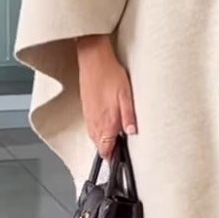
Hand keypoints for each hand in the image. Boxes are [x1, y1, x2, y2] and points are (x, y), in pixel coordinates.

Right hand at [76, 35, 136, 159]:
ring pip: (95, 138)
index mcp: (105, 123)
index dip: (114, 157)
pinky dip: (100, 130)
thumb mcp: (127, 96)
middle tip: (122, 146)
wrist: (93, 60)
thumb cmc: (110, 74)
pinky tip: (108, 122)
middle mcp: (94, 123)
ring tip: (117, 135)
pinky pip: (92, 127)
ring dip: (105, 140)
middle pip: (100, 147)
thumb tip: (132, 132)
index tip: (122, 156)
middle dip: (110, 149)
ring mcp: (88, 117)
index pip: (106, 151)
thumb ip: (129, 116)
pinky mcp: (86, 110)